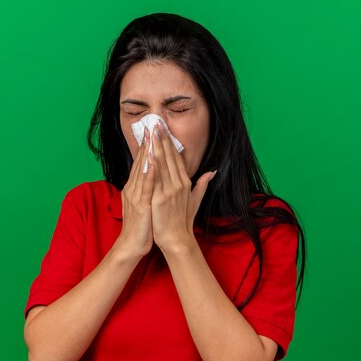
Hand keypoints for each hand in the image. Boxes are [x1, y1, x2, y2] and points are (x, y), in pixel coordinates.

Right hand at [115, 127, 156, 259]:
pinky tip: (152, 161)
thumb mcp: (145, 202)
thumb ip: (150, 188)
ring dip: (147, 152)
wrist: (132, 245)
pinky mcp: (140, 205)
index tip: (154, 129)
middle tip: (152, 123)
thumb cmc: (142, 225)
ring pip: (142, 170)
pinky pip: (145, 187)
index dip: (148, 145)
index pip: (142, 162)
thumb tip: (155, 176)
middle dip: (147, 142)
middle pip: (141, 161)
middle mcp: (133, 187)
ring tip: (152, 135)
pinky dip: (148, 173)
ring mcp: (135, 195)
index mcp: (135, 187)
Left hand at [149, 121, 216, 252]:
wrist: (177, 239)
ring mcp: (170, 191)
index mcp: (186, 182)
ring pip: (162, 164)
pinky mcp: (161, 199)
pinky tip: (147, 153)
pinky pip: (155, 178)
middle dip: (162, 138)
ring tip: (150, 131)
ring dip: (156, 146)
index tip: (164, 128)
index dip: (170, 142)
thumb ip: (203, 184)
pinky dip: (152, 165)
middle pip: (169, 156)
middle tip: (155, 121)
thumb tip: (213, 172)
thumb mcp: (195, 200)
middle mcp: (179, 184)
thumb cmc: (183, 221)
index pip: (177, 158)